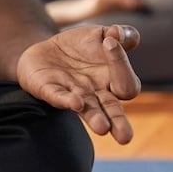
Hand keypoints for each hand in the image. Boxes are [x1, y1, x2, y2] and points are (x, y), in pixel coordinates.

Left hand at [16, 24, 140, 144]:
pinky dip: (66, 101)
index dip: (120, 63)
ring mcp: (75, 95)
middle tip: (125, 137)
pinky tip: (75, 103)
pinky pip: (59, 98)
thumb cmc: (81, 46)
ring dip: (95, 119)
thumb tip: (120, 33)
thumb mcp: (103, 34)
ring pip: (88, 111)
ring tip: (103, 128)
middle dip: (119, 122)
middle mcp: (97, 93)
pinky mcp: (51, 91)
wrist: (46, 50)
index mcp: (114, 80)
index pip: (126, 82)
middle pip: (113, 111)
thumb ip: (121, 34)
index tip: (109, 42)